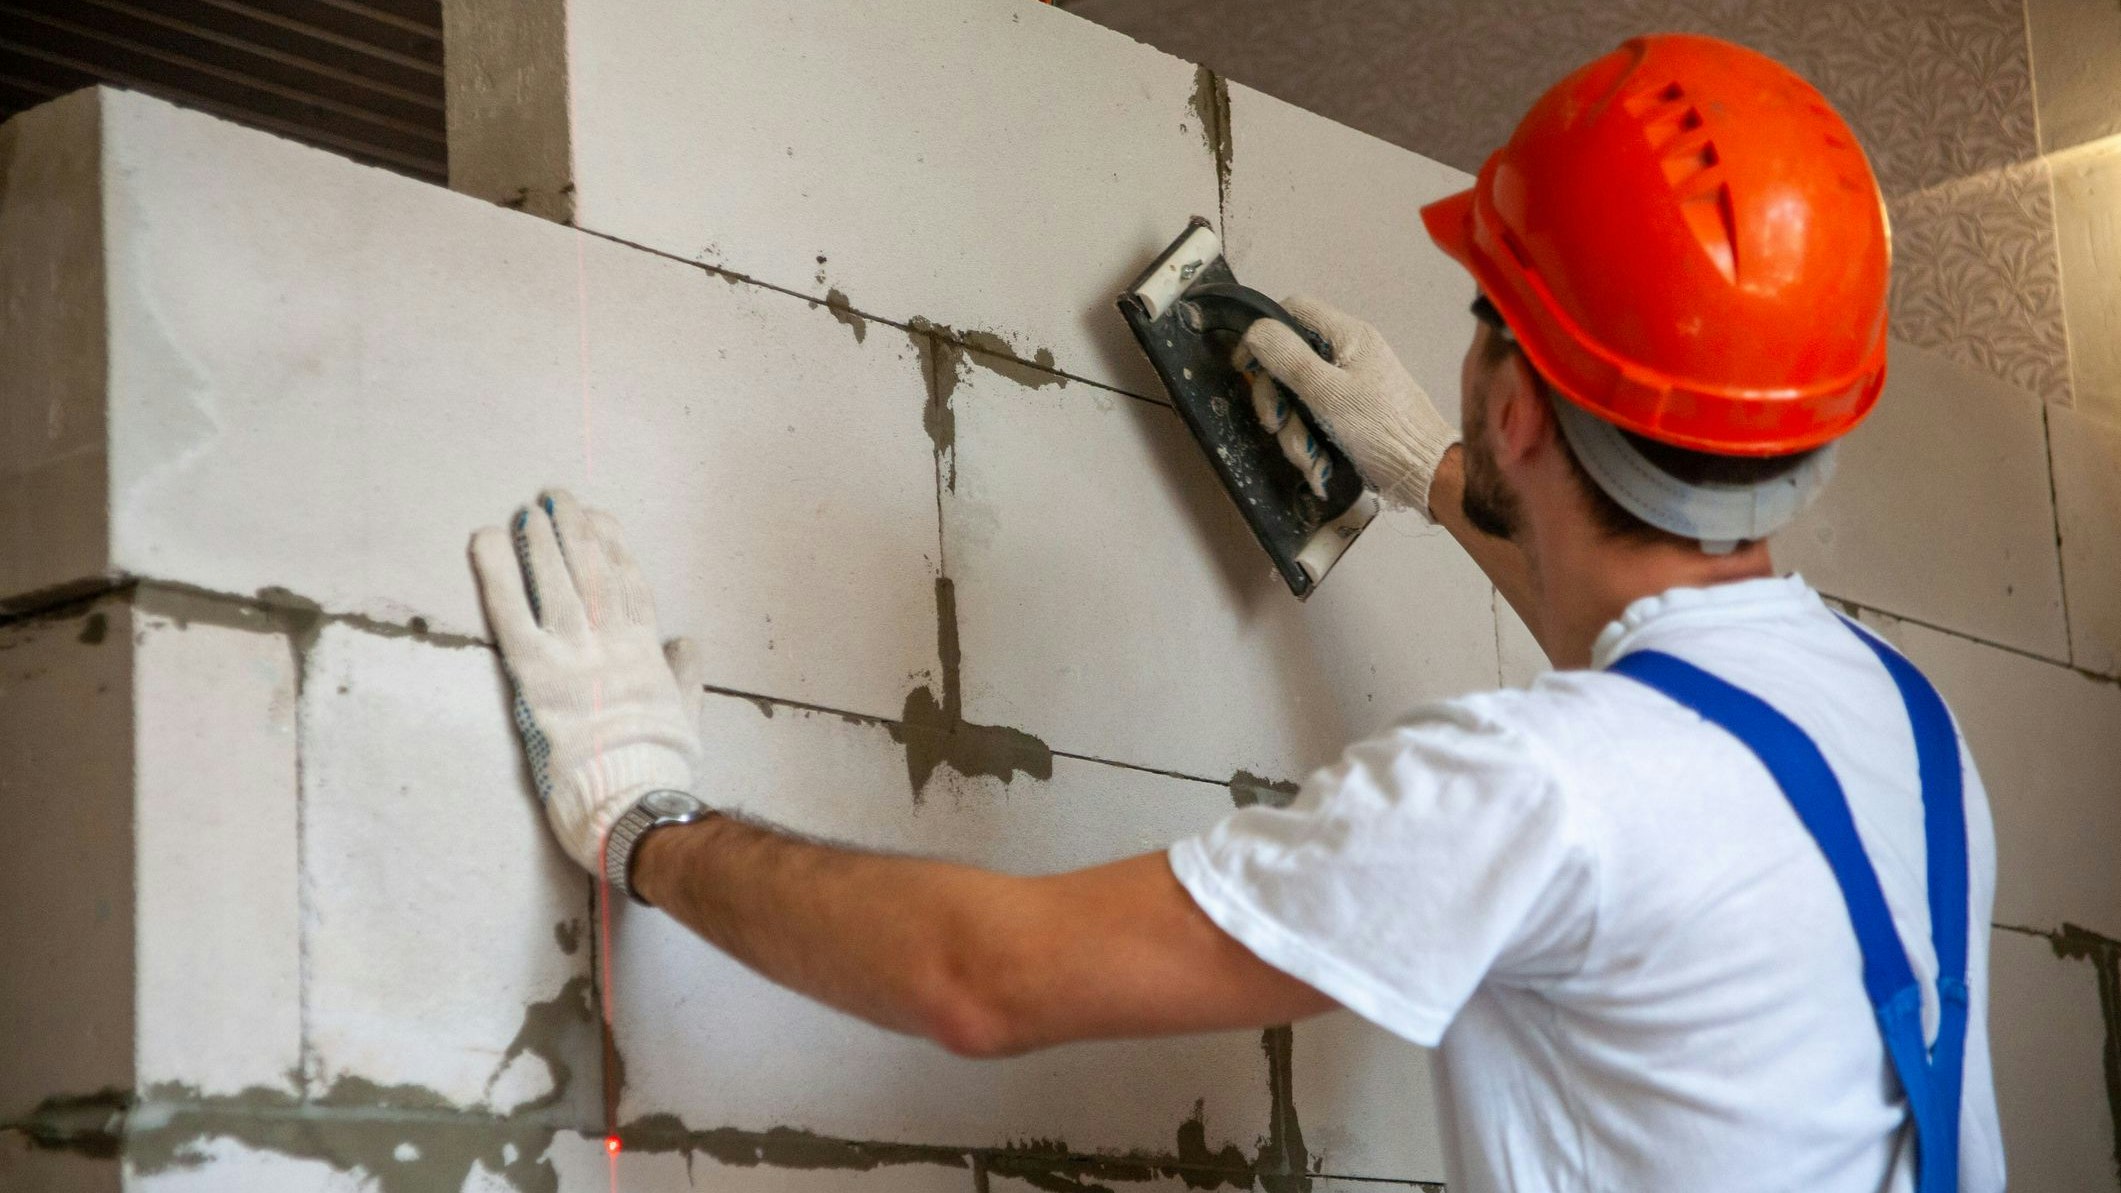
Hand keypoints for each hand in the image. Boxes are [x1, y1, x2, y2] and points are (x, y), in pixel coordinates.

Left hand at [469, 490, 707, 873]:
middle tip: (560, 497)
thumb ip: (685, 674)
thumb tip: (686, 641)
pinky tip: (486, 540)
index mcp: (645, 651)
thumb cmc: (659, 763)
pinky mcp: (535, 671)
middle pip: (593, 570)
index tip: (604, 520)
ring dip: (542, 539)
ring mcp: (572, 652)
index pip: (631, 584)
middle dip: (577, 529)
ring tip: (530, 510)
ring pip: (557, 579)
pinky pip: (511, 611)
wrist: (629, 792)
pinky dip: (497, 572)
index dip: (616, 546)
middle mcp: (610, 640)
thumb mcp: (686, 713)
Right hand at [1240, 296, 1459, 518]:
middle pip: (1288, 362)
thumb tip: (1255, 331)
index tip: (1245, 366)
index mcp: (1348, 336)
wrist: (1425, 475)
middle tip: (1276, 423)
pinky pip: (1314, 424)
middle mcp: (1347, 355)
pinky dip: (1313, 448)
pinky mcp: (1348, 418)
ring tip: (1312, 458)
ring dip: (1295, 434)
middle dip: (1276, 399)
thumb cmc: (1381, 429)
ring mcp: (1347, 388)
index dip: (1263, 334)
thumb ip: (1289, 359)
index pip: (1294, 311)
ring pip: (1297, 400)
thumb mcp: (1328, 394)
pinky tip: (1322, 468)